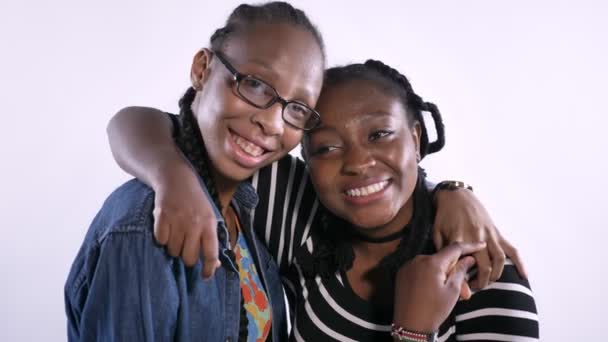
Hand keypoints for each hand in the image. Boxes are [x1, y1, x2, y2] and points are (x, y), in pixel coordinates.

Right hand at [153, 163, 220, 277]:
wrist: (176, 179)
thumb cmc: (196, 202)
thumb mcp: (209, 217)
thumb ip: (212, 240)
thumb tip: (215, 266)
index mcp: (209, 224)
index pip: (211, 253)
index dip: (208, 269)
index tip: (205, 276)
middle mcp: (194, 223)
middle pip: (189, 258)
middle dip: (187, 257)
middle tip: (186, 247)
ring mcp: (177, 220)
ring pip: (173, 251)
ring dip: (174, 247)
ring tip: (176, 234)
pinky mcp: (161, 217)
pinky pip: (160, 240)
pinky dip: (162, 238)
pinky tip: (166, 228)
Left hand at [393, 242, 484, 332]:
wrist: (410, 325)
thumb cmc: (434, 310)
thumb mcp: (452, 291)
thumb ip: (461, 271)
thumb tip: (469, 258)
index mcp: (432, 262)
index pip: (454, 248)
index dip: (469, 246)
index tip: (481, 245)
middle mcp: (418, 259)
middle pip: (442, 258)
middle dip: (454, 269)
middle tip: (464, 289)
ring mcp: (408, 265)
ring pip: (431, 264)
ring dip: (441, 274)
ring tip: (448, 293)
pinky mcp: (402, 273)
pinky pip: (420, 269)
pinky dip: (429, 275)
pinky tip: (433, 290)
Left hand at [433, 189, 526, 289]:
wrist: (456, 195)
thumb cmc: (444, 216)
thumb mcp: (437, 232)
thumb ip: (442, 251)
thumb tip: (446, 271)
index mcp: (459, 238)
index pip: (463, 265)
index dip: (463, 280)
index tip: (461, 289)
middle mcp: (477, 237)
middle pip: (485, 266)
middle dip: (482, 282)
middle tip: (476, 288)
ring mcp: (489, 235)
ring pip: (499, 260)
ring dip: (496, 275)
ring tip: (490, 282)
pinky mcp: (497, 232)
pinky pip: (512, 249)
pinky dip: (520, 262)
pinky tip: (524, 275)